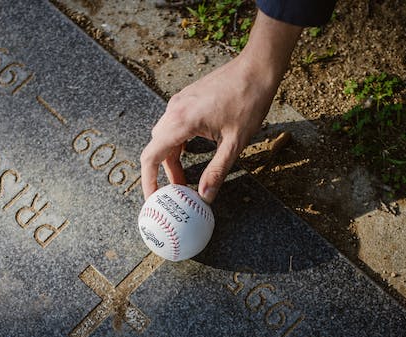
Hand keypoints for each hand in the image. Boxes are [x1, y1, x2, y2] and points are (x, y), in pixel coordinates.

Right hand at [139, 11, 301, 202]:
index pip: (151, 156)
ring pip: (164, 137)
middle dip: (163, 174)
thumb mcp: (235, 143)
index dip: (149, 181)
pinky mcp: (187, 99)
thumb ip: (217, 171)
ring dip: (171, 159)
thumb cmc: (248, 101)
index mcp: (181, 121)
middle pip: (156, 149)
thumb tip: (205, 197)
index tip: (154, 199)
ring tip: (185, 179)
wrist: (256, 68)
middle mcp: (174, 110)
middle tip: (177, 194)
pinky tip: (190, 155)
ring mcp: (179, 102)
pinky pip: (173, 126)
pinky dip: (176, 145)